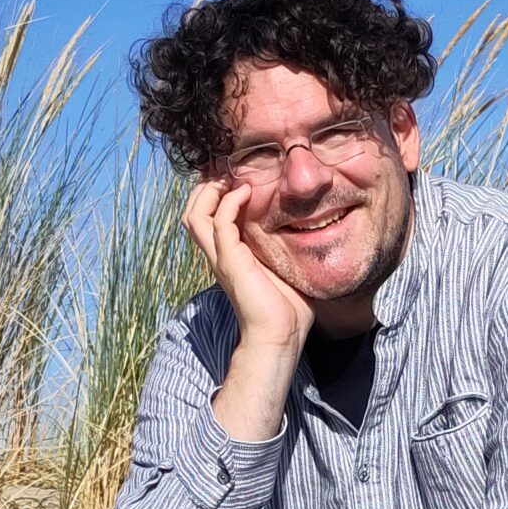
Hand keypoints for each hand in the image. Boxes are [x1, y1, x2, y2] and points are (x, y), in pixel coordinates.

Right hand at [184, 177, 313, 354]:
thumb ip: (287, 246)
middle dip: (205, 188)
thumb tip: (315, 227)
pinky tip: (247, 192)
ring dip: (210, 192)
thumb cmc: (288, 307)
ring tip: (230, 178)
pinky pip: (220, 223)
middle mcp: (219, 255)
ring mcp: (221, 258)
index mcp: (228, 255)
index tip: (235, 177)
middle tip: (228, 173)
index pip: (206, 217)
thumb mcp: (285, 266)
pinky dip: (230, 203)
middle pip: (192, 212)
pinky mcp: (231, 261)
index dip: (214, 194)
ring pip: (195, 215)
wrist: (280, 335)